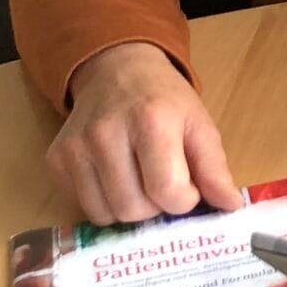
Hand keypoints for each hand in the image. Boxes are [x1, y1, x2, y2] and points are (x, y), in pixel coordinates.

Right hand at [50, 41, 243, 224]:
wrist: (116, 71)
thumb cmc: (164, 101)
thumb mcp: (199, 124)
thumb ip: (214, 168)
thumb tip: (230, 206)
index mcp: (152, 121)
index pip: (168, 190)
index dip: (184, 199)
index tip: (188, 186)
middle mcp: (106, 133)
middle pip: (134, 209)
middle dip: (156, 206)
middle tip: (163, 183)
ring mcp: (76, 147)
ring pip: (106, 214)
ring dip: (130, 207)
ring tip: (139, 180)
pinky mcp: (56, 159)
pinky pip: (84, 206)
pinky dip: (105, 202)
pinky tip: (115, 177)